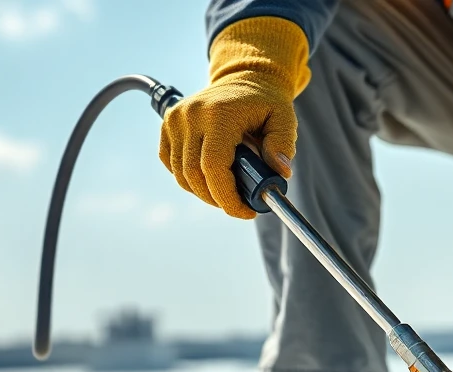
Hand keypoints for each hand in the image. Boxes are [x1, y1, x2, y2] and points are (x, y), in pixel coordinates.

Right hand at [158, 17, 308, 219]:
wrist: (244, 78)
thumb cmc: (266, 102)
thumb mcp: (284, 119)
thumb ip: (283, 145)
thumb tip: (280, 174)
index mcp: (219, 114)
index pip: (213, 167)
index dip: (227, 197)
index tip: (246, 211)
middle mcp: (191, 115)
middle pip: (194, 175)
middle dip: (218, 199)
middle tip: (239, 205)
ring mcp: (176, 119)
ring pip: (181, 174)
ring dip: (203, 192)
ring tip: (227, 192)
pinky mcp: (168, 124)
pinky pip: (170, 163)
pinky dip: (187, 178)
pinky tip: (208, 177)